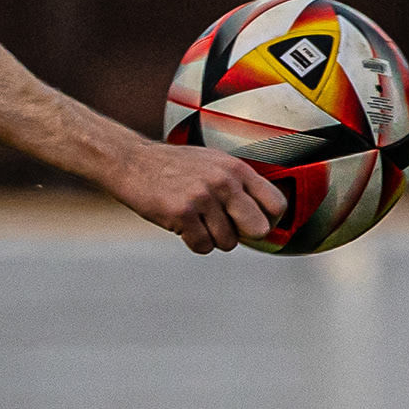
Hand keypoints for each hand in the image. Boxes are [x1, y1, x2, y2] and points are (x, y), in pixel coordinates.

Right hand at [109, 140, 284, 254]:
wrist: (132, 162)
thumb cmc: (174, 166)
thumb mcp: (213, 162)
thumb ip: (239, 184)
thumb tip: (265, 217)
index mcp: (236, 168)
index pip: (276, 204)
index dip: (270, 220)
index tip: (255, 224)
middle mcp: (223, 182)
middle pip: (257, 229)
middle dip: (243, 234)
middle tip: (226, 227)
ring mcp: (202, 198)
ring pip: (228, 243)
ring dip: (213, 239)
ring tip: (197, 222)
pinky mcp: (181, 214)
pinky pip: (202, 246)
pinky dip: (194, 242)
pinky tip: (183, 226)